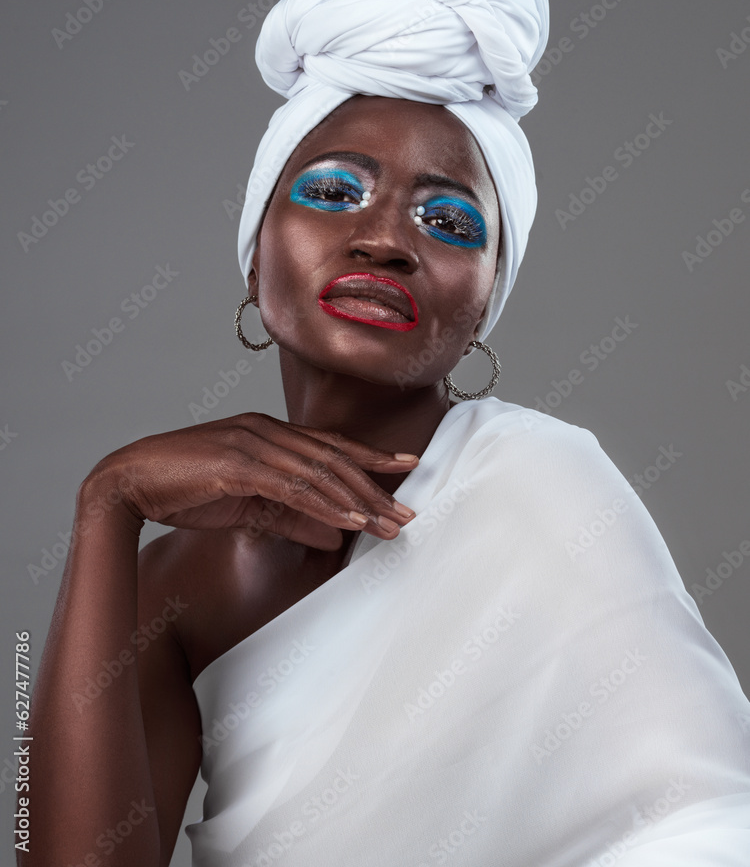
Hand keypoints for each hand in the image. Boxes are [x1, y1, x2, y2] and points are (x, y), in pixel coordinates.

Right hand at [82, 412, 418, 548]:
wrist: (129, 481)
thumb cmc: (184, 489)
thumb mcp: (247, 505)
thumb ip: (292, 516)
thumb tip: (335, 536)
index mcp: (268, 432)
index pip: (330, 444)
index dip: (371, 455)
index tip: (406, 466)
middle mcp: (267, 430)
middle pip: (335, 459)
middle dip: (376, 486)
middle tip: (408, 512)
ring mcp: (254, 443)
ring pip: (321, 472)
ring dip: (359, 500)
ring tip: (390, 524)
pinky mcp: (240, 464)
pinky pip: (295, 487)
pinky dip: (328, 505)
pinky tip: (352, 522)